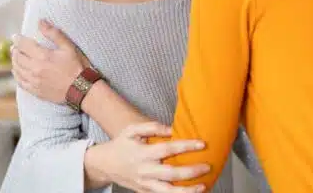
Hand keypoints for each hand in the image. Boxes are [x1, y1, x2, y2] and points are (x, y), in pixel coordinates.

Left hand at [11, 19, 89, 103]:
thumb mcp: (69, 47)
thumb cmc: (77, 66)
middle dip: (15, 50)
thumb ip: (54, 33)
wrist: (80, 89)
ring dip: (14, 61)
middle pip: (17, 57)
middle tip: (15, 46)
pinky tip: (17, 71)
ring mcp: (33, 80)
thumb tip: (40, 22)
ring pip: (16, 69)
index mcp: (43, 56)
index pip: (23, 45)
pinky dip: (16, 74)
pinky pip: (19, 81)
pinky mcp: (34, 90)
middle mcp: (35, 68)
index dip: (17, 39)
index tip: (15, 36)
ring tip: (16, 56)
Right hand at [90, 122, 210, 192]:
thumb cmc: (122, 144)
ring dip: (186, 191)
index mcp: (143, 153)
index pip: (167, 150)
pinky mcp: (145, 192)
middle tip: (207, 166)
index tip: (202, 143)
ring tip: (203, 186)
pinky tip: (191, 192)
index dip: (186, 146)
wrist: (105, 164)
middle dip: (191, 172)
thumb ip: (152, 126)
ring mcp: (145, 184)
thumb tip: (172, 129)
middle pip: (170, 174)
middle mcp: (145, 170)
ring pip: (167, 191)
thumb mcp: (132, 130)